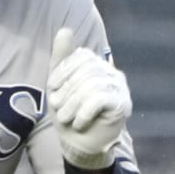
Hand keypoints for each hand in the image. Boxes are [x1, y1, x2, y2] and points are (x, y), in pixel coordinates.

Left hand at [47, 28, 131, 169]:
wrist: (80, 143)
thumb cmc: (69, 111)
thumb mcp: (59, 83)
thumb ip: (62, 57)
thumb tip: (65, 30)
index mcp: (97, 64)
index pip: (81, 57)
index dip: (63, 71)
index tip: (52, 89)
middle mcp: (112, 72)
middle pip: (87, 70)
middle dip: (67, 90)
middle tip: (57, 107)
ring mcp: (120, 88)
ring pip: (92, 85)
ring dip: (73, 104)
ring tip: (65, 118)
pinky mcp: (123, 104)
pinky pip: (100, 99)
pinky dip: (84, 112)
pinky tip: (78, 123)